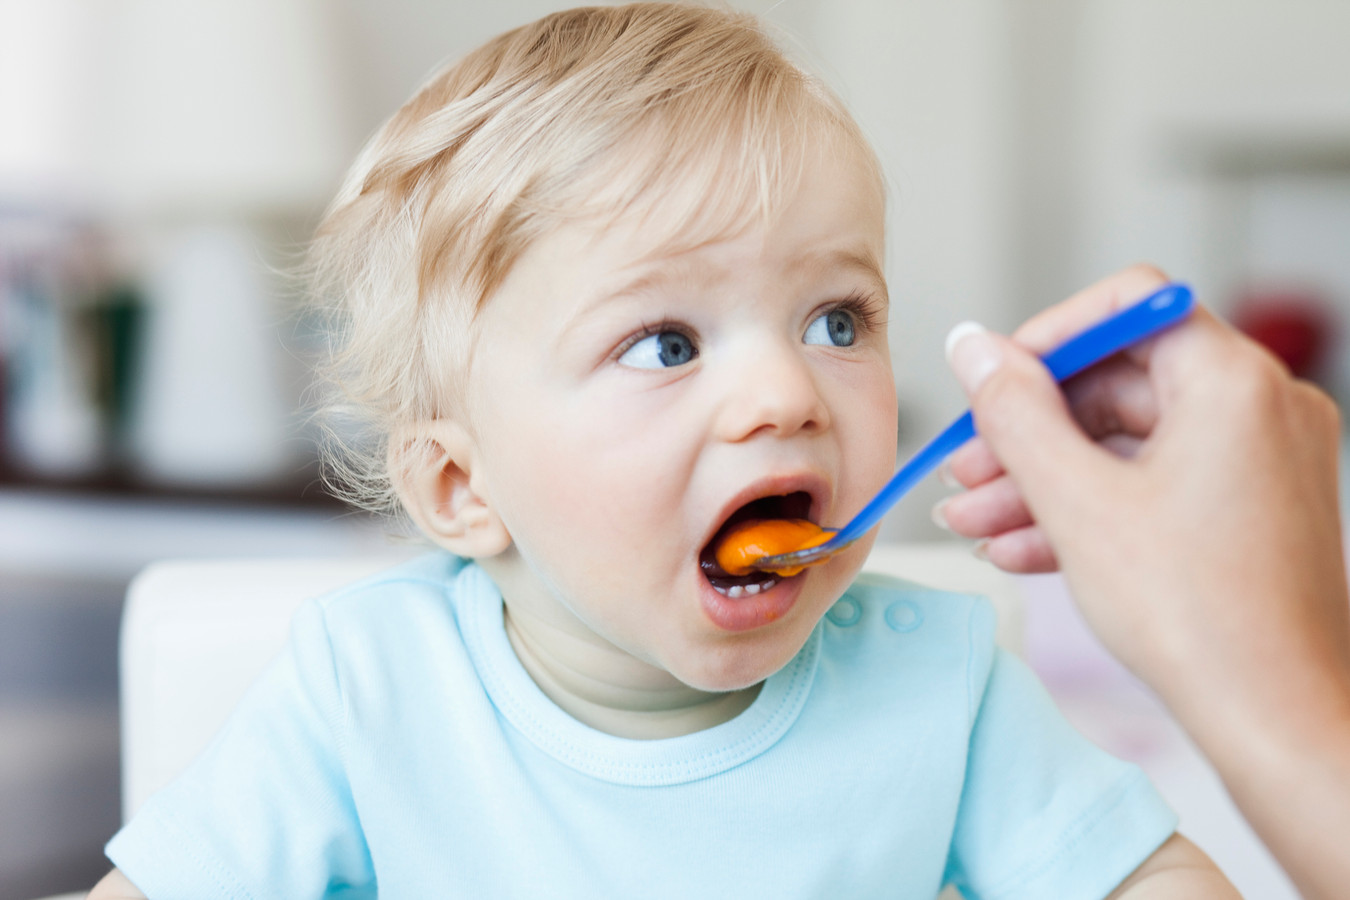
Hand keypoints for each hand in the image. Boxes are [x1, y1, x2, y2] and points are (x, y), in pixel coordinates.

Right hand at [938, 265, 1349, 899]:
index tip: (991, 385)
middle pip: (1117, 384)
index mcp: (1233, 382)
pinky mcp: (1246, 507)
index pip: (1126, 308)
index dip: (1045, 340)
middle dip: (1028, 433)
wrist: (1273, 717)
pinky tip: (1022, 548)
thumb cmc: (1199, 616)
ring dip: (1043, 481)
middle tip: (967, 471)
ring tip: (975, 524)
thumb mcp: (1077, 501)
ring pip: (1127, 442)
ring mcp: (1257, 459)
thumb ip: (1014, 412)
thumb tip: (973, 345)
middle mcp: (1259, 407)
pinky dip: (1089, 508)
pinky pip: (1152, 483)